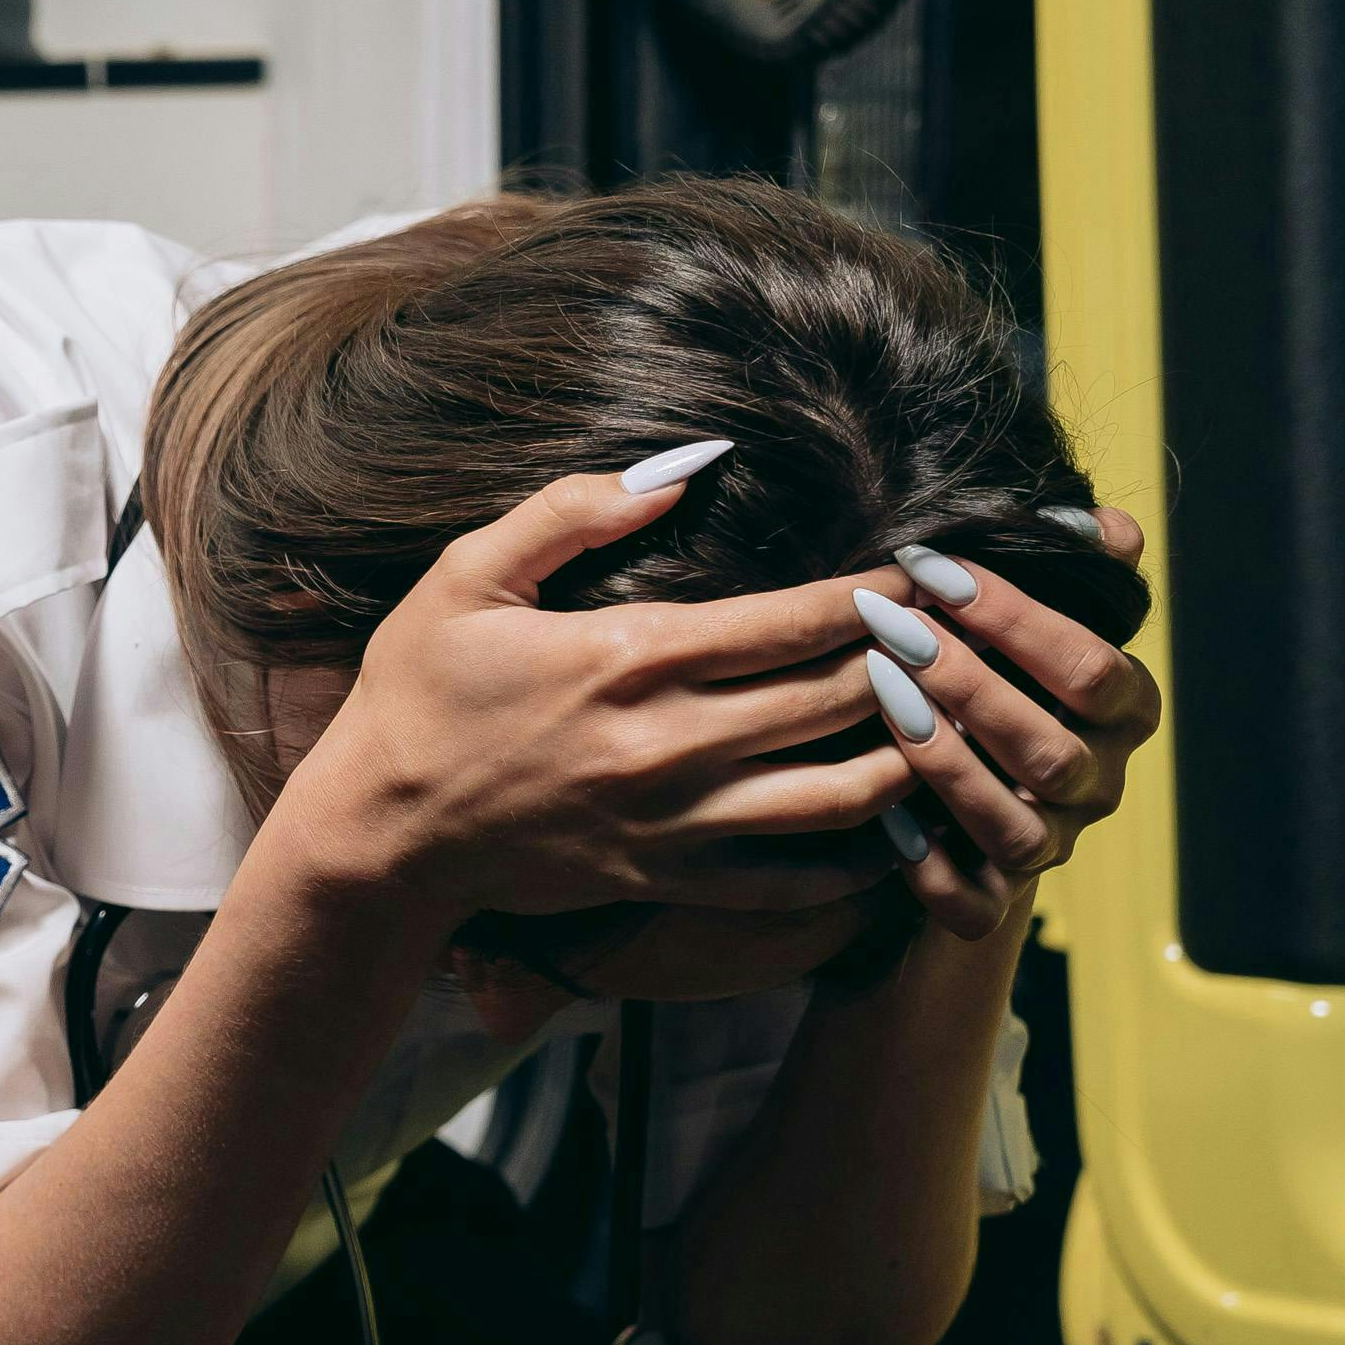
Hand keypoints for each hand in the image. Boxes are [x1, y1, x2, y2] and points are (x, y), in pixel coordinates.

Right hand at [279, 445, 907, 925]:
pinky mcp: (668, 880)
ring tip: (946, 723)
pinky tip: (897, 825)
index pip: (799, 621)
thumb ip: (574, 511)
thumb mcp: (468, 574)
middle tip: (963, 637)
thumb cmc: (420, 695)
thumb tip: (683, 463)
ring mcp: (676, 823)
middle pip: (841, 700)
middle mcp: (671, 744)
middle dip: (917, 664)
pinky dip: (861, 859)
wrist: (381, 832)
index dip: (883, 595)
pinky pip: (795, 881)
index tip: (930, 573)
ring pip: (840, 797)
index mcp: (634, 658)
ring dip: (909, 758)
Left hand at [851, 506, 1162, 937]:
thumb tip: (1101, 525)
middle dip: (971, 686)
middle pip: (1053, 751)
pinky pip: (973, 904)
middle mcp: (1098, 785)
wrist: (958, 788)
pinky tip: (885, 818)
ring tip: (883, 701)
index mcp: (1124, 710)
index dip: (1017, 619)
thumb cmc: (992, 670)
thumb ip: (1070, 566)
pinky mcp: (993, 902)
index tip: (933, 570)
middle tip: (895, 630)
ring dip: (947, 765)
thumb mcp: (1025, 613)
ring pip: (1017, 830)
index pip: (1092, 668)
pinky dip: (931, 869)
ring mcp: (1049, 849)